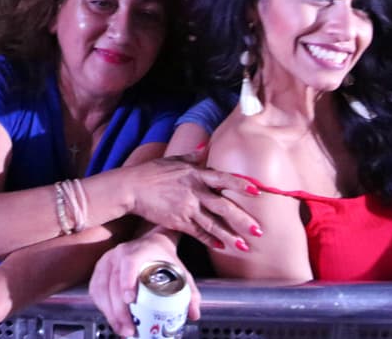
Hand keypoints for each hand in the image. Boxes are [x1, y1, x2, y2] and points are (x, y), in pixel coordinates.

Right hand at [91, 231, 200, 337]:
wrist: (151, 243)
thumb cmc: (163, 258)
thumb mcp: (180, 271)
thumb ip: (191, 292)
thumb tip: (194, 314)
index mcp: (137, 250)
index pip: (128, 263)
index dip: (126, 281)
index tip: (130, 300)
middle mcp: (118, 254)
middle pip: (113, 282)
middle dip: (118, 310)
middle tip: (129, 329)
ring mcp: (106, 261)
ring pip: (101, 288)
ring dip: (109, 313)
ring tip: (122, 330)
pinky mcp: (99, 270)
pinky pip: (96, 290)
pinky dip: (102, 307)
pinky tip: (111, 319)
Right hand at [125, 153, 261, 250]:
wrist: (132, 188)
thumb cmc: (152, 172)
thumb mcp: (175, 159)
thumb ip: (194, 155)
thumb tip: (206, 144)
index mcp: (196, 174)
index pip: (223, 179)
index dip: (240, 185)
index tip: (257, 191)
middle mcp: (194, 191)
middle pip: (223, 206)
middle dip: (242, 219)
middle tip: (259, 230)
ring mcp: (186, 208)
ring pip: (213, 224)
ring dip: (230, 236)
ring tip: (244, 246)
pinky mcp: (178, 222)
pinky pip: (198, 233)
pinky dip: (209, 240)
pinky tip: (220, 247)